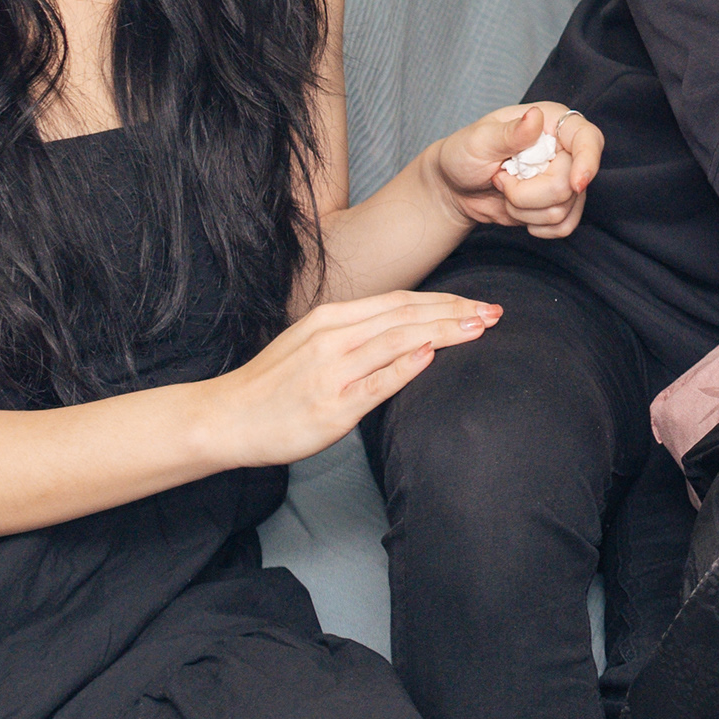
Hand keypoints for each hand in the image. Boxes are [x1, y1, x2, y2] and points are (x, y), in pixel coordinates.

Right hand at [198, 291, 499, 467]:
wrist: (223, 418)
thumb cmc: (273, 385)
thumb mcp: (312, 344)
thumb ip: (356, 334)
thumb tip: (407, 332)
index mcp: (331, 319)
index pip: (400, 302)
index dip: (444, 301)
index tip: (477, 303)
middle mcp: (333, 337)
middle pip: (407, 315)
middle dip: (456, 312)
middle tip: (495, 312)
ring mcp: (332, 370)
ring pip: (398, 340)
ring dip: (444, 331)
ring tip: (479, 328)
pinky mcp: (331, 405)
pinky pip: (376, 382)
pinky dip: (406, 365)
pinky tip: (433, 354)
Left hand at [425, 103, 604, 238]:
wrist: (455, 187)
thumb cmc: (464, 154)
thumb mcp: (479, 140)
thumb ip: (510, 132)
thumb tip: (536, 117)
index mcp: (552, 123)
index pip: (589, 139)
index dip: (588, 161)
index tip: (576, 184)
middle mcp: (565, 151)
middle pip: (570, 185)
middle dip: (527, 194)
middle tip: (500, 179)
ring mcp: (565, 180)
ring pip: (564, 209)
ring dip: (524, 210)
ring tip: (504, 190)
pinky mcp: (560, 206)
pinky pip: (564, 226)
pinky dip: (537, 226)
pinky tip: (517, 211)